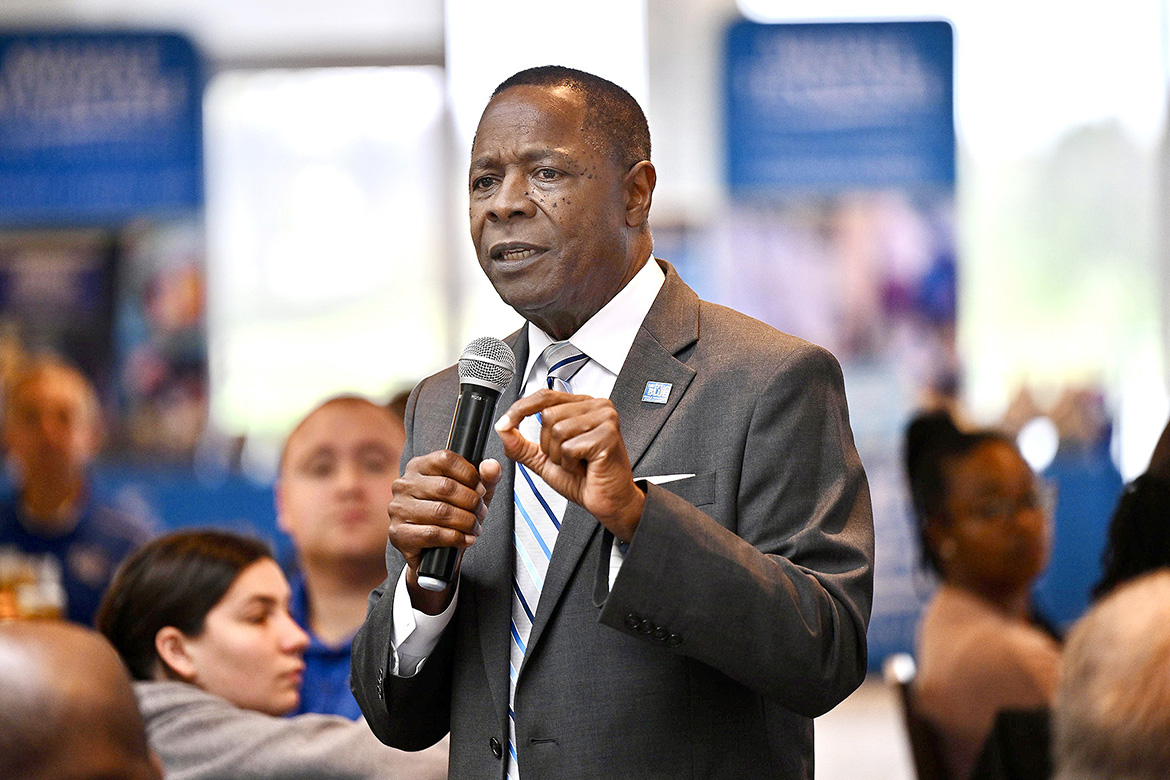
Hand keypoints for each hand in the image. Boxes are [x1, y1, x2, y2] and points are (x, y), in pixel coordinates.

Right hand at [388, 452, 500, 611]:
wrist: (433, 552)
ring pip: (440, 511)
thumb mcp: (472, 493)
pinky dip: (455, 538)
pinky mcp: (398, 534)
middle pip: (446, 486)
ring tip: (475, 528)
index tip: (481, 489)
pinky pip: (432, 534)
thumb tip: (492, 465)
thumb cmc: (452, 515)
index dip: (470, 474)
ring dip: (466, 522)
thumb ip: (486, 478)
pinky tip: (466, 540)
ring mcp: (398, 509)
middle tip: (481, 512)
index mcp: (419, 466)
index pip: (446, 459)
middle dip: (471, 502)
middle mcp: (404, 484)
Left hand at [494, 389, 644, 540]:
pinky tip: (585, 468)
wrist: (609, 502)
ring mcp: (605, 418)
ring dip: (560, 456)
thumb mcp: (545, 460)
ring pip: (557, 430)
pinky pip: (569, 447)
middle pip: (547, 415)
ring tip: (578, 463)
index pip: (545, 396)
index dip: (521, 408)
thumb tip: (502, 429)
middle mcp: (596, 406)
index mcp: (582, 406)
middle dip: (548, 445)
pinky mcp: (608, 435)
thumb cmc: (586, 480)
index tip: (505, 423)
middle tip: (569, 458)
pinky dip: (570, 464)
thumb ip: (522, 445)